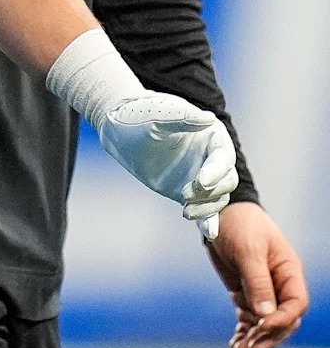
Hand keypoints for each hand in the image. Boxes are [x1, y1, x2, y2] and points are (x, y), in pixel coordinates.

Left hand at [99, 94, 237, 226]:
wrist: (120, 130)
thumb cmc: (141, 116)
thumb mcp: (160, 115)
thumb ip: (183, 119)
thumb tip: (208, 118)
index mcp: (211, 134)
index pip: (224, 157)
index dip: (216, 171)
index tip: (200, 181)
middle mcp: (210, 156)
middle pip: (227, 181)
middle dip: (211, 192)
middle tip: (184, 193)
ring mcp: (200, 175)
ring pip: (218, 198)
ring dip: (207, 208)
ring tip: (185, 210)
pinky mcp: (188, 192)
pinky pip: (204, 209)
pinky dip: (208, 221)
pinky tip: (209, 233)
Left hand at [204, 201, 307, 347]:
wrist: (218, 211)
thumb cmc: (239, 223)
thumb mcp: (248, 250)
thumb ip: (257, 281)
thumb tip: (265, 314)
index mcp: (288, 271)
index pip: (295, 304)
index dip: (282, 320)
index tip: (262, 326)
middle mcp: (279, 284)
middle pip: (283, 320)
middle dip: (268, 336)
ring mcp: (262, 291)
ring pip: (265, 324)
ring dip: (254, 338)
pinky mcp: (245, 294)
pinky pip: (248, 319)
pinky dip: (243, 332)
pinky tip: (234, 344)